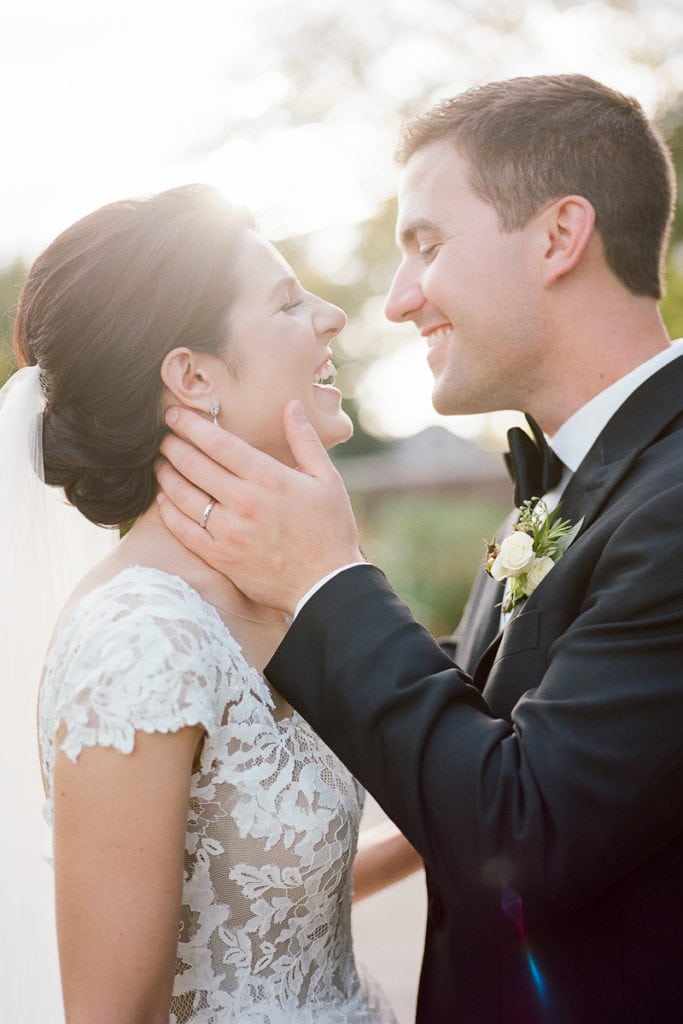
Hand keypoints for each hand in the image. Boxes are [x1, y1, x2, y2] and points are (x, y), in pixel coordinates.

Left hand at [155, 400, 362, 613]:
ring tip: (159, 463)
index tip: (174, 415)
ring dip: (166, 475)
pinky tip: (163, 500)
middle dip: (173, 445)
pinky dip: (169, 512)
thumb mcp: (327, 479)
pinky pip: (184, 530)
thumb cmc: (330, 530)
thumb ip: (305, 440)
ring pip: (184, 495)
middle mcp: (244, 502)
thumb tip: (291, 406)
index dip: (191, 426)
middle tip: (163, 436)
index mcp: (269, 478)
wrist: (326, 585)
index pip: (219, 444)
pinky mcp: (220, 557)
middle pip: (195, 465)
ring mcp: (229, 531)